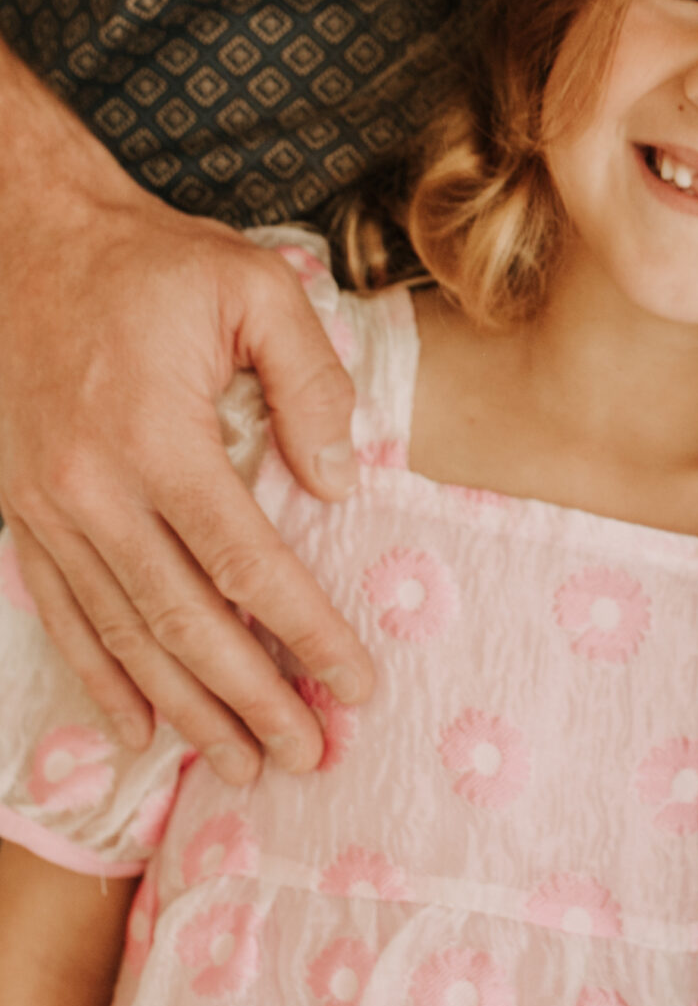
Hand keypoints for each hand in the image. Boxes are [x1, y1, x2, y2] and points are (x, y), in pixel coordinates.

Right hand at [0, 48, 373, 780]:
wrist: (30, 240)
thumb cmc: (154, 262)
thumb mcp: (257, 288)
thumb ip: (311, 382)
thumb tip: (340, 481)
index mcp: (158, 439)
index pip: (246, 562)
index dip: (305, 631)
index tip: (357, 683)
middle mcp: (94, 490)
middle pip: (183, 622)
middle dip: (251, 698)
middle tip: (309, 756)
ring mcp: (49, 508)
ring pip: (123, 634)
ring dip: (186, 708)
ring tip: (243, 764)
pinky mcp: (24, 511)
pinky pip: (62, 613)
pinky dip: (100, 677)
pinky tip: (139, 729)